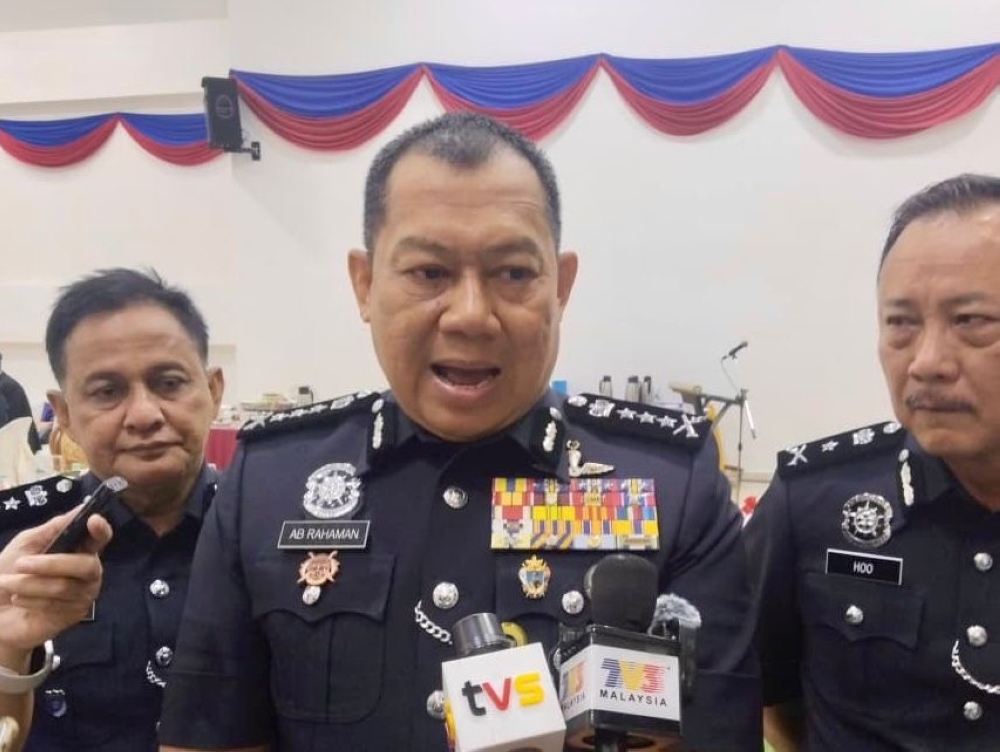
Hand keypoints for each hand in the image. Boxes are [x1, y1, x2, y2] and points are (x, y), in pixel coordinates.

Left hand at [0, 509, 112, 654]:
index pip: (100, 539)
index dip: (101, 530)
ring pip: (63, 586)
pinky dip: (30, 601)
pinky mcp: (73, 616)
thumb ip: (54, 528)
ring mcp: (84, 595)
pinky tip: (18, 600)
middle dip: (51, 564)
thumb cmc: (9, 572)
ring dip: (29, 584)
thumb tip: (82, 507)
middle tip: (20, 564)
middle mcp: (88, 572)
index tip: (93, 520)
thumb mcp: (26, 544)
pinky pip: (55, 605)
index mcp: (80, 550)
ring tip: (8, 584)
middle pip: (86, 565)